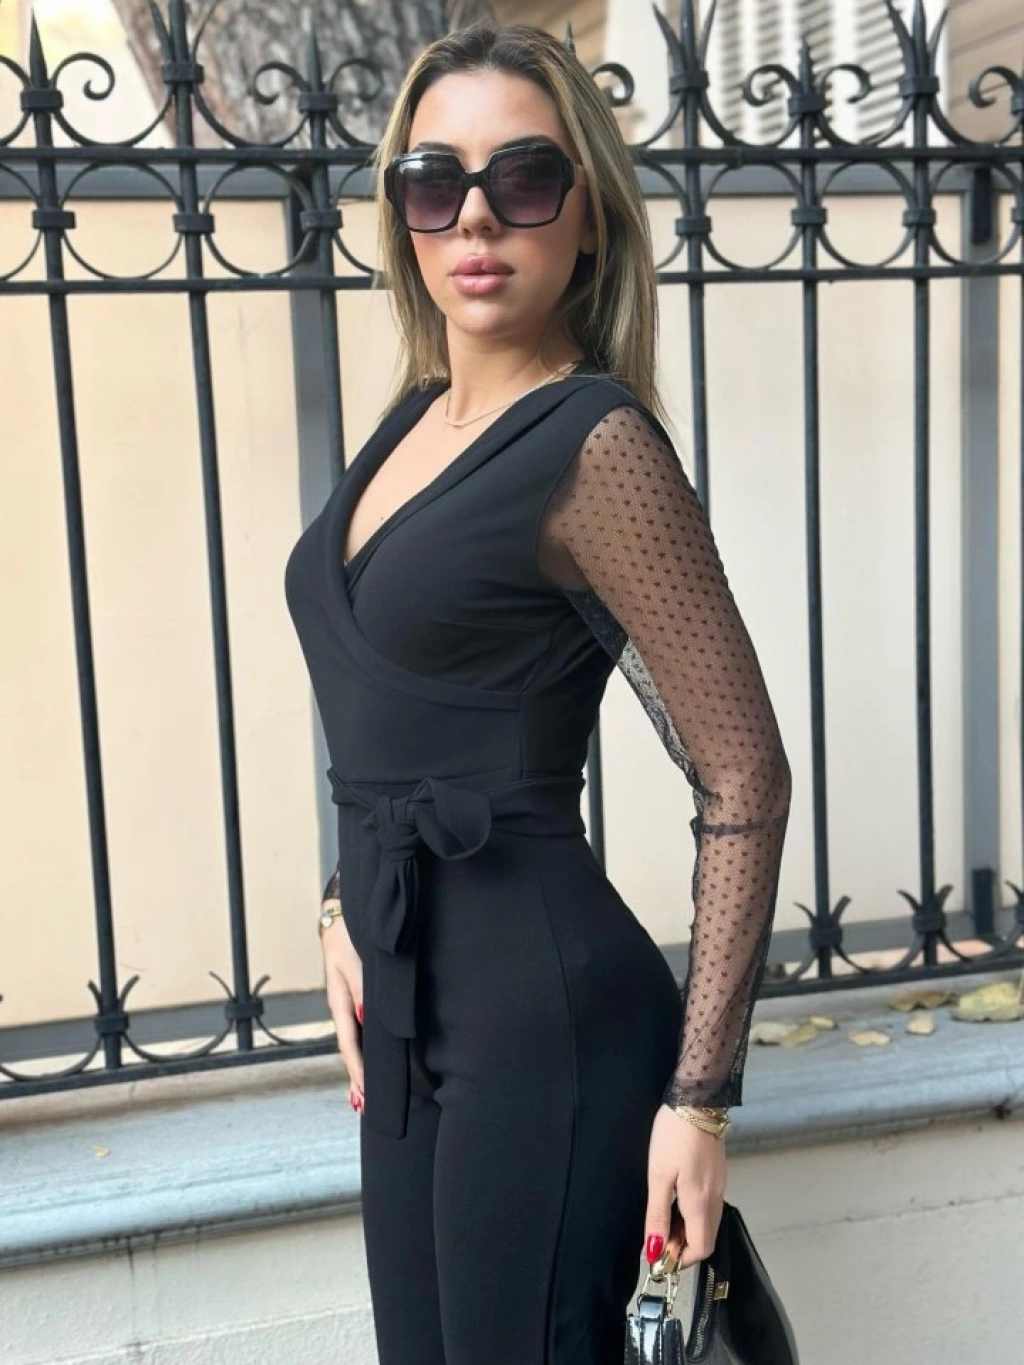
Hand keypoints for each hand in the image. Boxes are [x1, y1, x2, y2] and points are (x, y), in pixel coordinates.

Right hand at [320, 896, 364, 1114]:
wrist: (342, 915)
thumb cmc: (350, 936)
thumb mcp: (355, 962)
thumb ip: (362, 990)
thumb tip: (365, 1021)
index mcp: (340, 1001)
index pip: (349, 1042)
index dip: (357, 1068)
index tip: (364, 1091)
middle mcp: (343, 1006)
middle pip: (350, 1048)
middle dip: (355, 1076)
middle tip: (361, 1105)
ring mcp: (348, 1003)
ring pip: (354, 1041)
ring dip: (358, 1067)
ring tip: (361, 1095)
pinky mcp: (356, 997)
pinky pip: (359, 1029)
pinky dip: (362, 1050)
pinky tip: (368, 1060)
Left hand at [644, 1104, 726, 1271]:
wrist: (697, 1100)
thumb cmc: (673, 1136)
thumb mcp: (658, 1176)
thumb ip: (657, 1215)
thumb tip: (654, 1251)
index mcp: (701, 1203)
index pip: (700, 1250)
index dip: (680, 1259)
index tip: (658, 1254)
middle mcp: (716, 1199)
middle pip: (705, 1239)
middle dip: (681, 1246)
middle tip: (656, 1236)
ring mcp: (720, 1186)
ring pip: (707, 1223)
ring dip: (686, 1230)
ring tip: (662, 1216)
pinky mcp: (718, 1174)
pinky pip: (708, 1206)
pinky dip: (692, 1214)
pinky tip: (675, 1199)